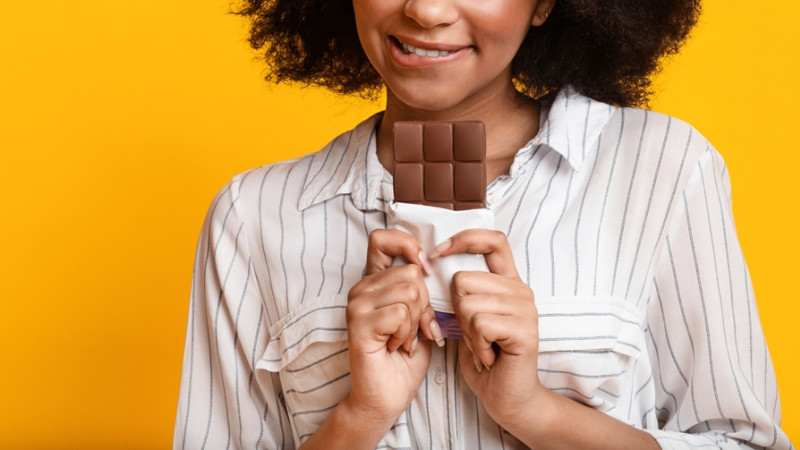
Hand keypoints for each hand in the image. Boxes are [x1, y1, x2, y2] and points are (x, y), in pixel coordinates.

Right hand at [343, 229, 441, 424]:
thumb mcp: (419, 315)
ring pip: (409, 291)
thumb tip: (434, 265)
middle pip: (411, 272)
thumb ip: (420, 289)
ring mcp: (356, 306)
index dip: (408, 245)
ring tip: (404, 339)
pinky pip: (400, 313)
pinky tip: (397, 346)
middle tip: (415, 328)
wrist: (387, 397)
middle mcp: (360, 289)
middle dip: (424, 303)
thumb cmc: (404, 358)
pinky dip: (408, 333)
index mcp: (373, 282)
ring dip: (416, 321)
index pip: (383, 238)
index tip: (425, 268)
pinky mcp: (359, 325)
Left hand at [431, 229, 543, 428]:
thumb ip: (462, 294)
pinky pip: (480, 323)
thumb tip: (434, 268)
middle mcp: (521, 291)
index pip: (493, 241)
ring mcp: (526, 310)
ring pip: (468, 303)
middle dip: (456, 311)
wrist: (509, 397)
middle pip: (463, 279)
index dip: (465, 239)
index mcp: (508, 283)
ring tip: (482, 346)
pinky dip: (476, 344)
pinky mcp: (525, 330)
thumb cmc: (486, 359)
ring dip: (466, 331)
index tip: (439, 251)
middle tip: (473, 335)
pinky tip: (489, 355)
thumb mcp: (469, 320)